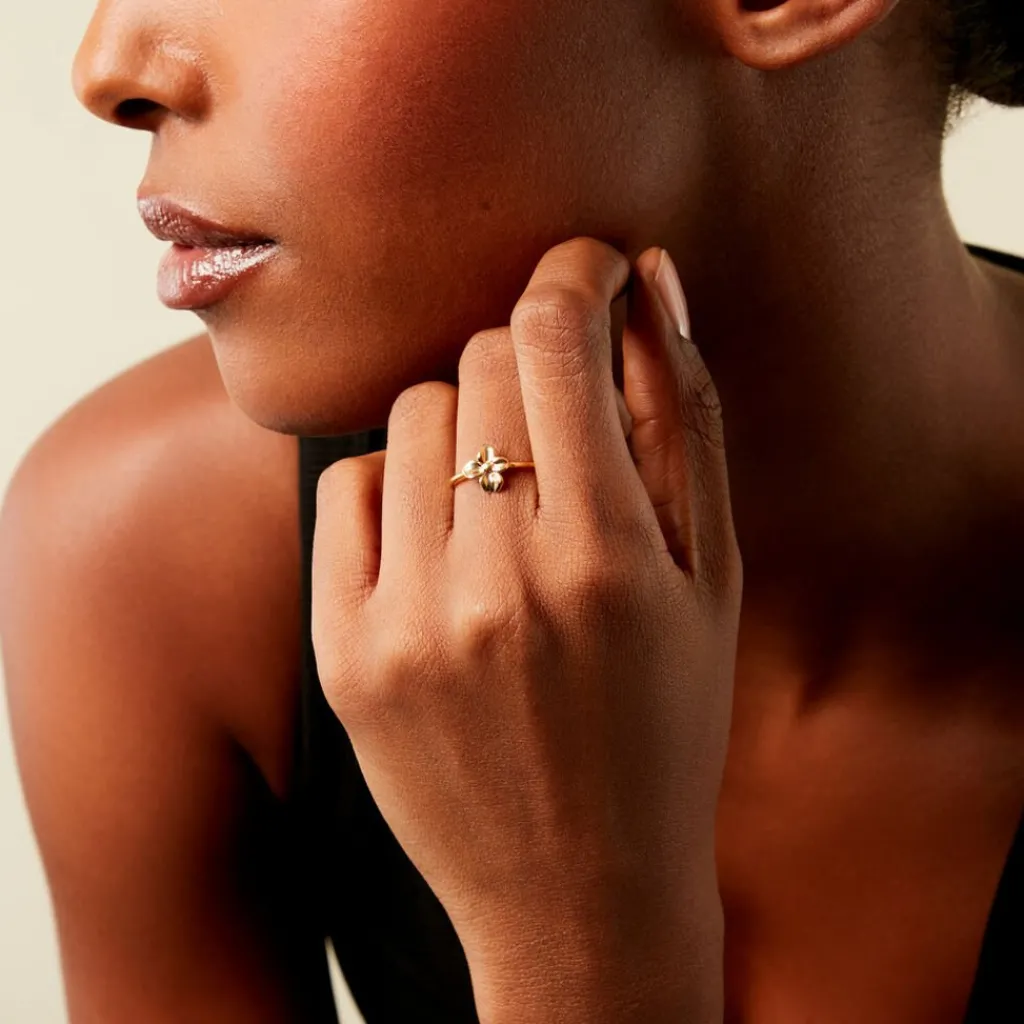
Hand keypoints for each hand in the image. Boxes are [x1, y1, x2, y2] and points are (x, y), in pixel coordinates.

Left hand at [311, 237, 742, 1020]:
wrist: (578, 889)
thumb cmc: (666, 726)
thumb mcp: (710, 579)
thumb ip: (684, 421)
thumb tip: (650, 281)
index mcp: (605, 558)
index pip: (555, 337)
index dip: (573, 272)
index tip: (586, 271)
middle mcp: (498, 582)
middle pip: (480, 362)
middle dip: (526, 358)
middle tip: (557, 415)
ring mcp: (408, 620)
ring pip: (412, 412)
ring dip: (463, 423)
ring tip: (502, 495)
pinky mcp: (345, 653)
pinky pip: (348, 485)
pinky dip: (396, 483)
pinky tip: (441, 539)